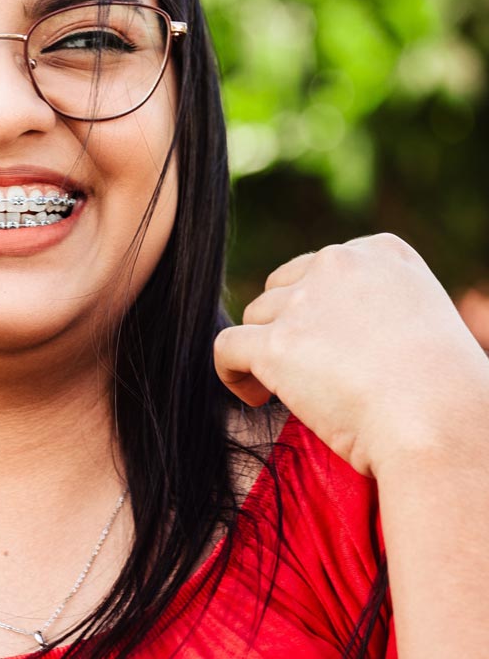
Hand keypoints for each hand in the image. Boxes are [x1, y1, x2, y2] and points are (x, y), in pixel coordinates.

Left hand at [214, 234, 488, 477]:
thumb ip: (380, 309)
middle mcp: (340, 263)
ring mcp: (304, 301)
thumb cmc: (452, 395)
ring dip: (264, 351)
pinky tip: (255, 397)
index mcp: (384, 252)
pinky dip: (231, 372)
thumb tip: (344, 336)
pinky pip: (227, 347)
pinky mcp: (275, 344)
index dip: (320, 307)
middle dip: (288, 325)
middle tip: (309, 371)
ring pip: (256, 317)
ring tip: (285, 392)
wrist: (442, 426)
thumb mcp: (426, 324)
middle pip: (283, 286)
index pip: (326, 267)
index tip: (335, 346)